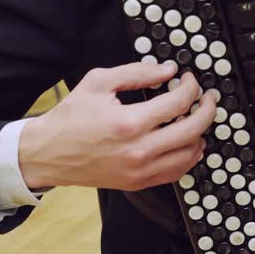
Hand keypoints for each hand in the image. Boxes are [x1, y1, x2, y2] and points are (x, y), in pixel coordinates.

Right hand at [19, 62, 216, 190]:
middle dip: (207, 109)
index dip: (191, 87)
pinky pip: (176, 172)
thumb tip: (167, 70)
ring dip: (199, 134)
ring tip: (195, 119)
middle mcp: (138, 150)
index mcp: (129, 122)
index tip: (189, 80)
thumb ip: (136, 73)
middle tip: (207, 98)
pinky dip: (188, 156)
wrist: (48, 154)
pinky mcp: (139, 183)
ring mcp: (140, 170)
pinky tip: (186, 143)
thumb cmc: (70, 119)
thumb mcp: (98, 82)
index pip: (179, 102)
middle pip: (193, 129)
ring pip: (190, 154)